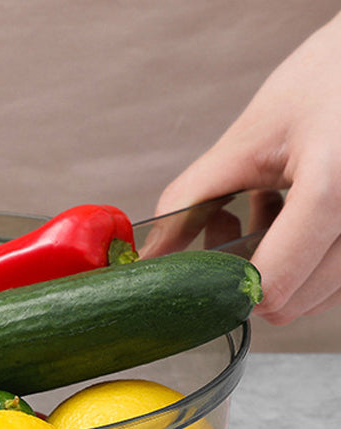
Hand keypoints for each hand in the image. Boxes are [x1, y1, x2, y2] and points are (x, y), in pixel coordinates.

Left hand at [152, 12, 340, 324]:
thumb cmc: (326, 81)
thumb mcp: (249, 138)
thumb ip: (190, 201)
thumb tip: (150, 255)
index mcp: (333, 186)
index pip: (271, 284)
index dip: (226, 286)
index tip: (204, 262)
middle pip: (289, 302)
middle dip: (247, 275)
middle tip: (229, 223)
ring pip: (313, 298)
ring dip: (278, 269)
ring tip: (266, 210)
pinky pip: (334, 281)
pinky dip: (305, 261)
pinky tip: (291, 213)